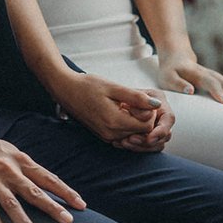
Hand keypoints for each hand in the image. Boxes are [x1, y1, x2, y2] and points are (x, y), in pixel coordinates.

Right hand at [0, 122, 84, 222]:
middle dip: (52, 207)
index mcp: (18, 160)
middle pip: (34, 191)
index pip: (46, 177)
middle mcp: (8, 170)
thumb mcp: (6, 151)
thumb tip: (40, 179)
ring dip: (25, 221)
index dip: (64, 191)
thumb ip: (22, 166)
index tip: (80, 204)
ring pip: (11, 203)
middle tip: (67, 220)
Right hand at [50, 71, 168, 149]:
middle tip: (131, 101)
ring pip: (133, 134)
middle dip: (142, 117)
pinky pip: (123, 135)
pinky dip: (126, 125)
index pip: (147, 126)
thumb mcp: (113, 87)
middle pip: (141, 132)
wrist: (65, 90)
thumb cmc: (88, 85)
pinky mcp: (103, 136)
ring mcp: (106, 137)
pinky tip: (118, 111)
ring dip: (133, 121)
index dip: (148, 112)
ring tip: (123, 105)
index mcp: (115, 122)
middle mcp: (111, 134)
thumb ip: (136, 97)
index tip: (139, 99)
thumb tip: (157, 105)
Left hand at [113, 94, 174, 151]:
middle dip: (149, 141)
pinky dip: (135, 147)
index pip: (169, 118)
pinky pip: (146, 147)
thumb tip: (154, 104)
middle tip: (131, 140)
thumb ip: (138, 98)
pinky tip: (121, 144)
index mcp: (159, 102)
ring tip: (124, 142)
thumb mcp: (126, 92)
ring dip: (142, 146)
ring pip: (156, 144)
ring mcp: (154, 127)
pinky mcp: (146, 136)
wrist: (105, 98)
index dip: (161, 131)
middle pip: (165, 135)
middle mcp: (160, 116)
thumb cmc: (114, 92)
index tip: (149, 138)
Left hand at [156, 50, 222, 107]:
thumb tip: (190, 90)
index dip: (217, 91)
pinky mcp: (220, 80)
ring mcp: (216, 76)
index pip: (209, 82)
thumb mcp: (167, 77)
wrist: (177, 57)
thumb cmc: (171, 71)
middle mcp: (209, 74)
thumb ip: (177, 83)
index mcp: (196, 73)